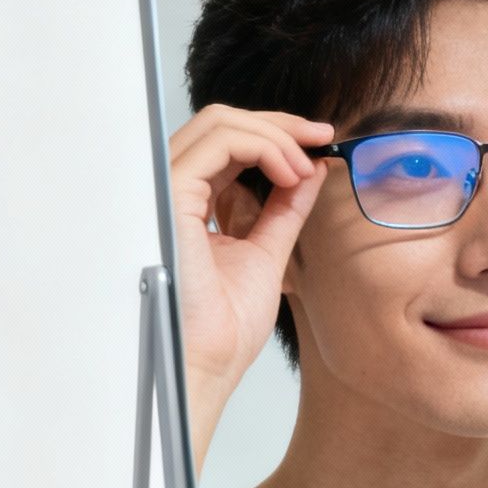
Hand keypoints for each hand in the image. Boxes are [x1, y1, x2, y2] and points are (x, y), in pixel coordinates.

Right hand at [166, 104, 332, 469]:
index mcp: (191, 206)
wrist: (209, 364)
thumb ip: (285, 209)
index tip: (319, 142)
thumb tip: (312, 169)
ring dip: (275, 136)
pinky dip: (263, 147)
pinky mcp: (171, 195)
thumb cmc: (225, 327)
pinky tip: (291, 174)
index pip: (227, 145)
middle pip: (220, 124)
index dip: (274, 135)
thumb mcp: (268, 251)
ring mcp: (166, 190)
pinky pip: (219, 143)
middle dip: (278, 124)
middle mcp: (172, 192)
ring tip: (305, 167)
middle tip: (321, 136)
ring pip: (217, 123)